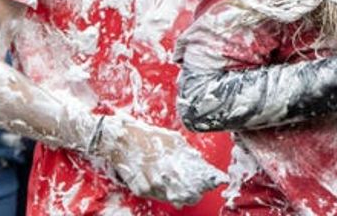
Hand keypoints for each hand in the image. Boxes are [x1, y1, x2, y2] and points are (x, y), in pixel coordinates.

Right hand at [94, 115, 224, 204]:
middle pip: (187, 196)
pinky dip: (167, 193)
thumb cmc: (147, 136)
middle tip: (201, 186)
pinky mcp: (141, 190)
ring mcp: (151, 187)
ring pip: (174, 199)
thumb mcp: (172, 139)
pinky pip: (159, 196)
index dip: (209, 183)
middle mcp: (163, 180)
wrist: (120, 140)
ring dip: (182, 194)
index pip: (197, 183)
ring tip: (188, 187)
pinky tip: (170, 185)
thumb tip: (198, 161)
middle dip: (196, 191)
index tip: (216, 181)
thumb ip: (187, 153)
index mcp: (173, 166)